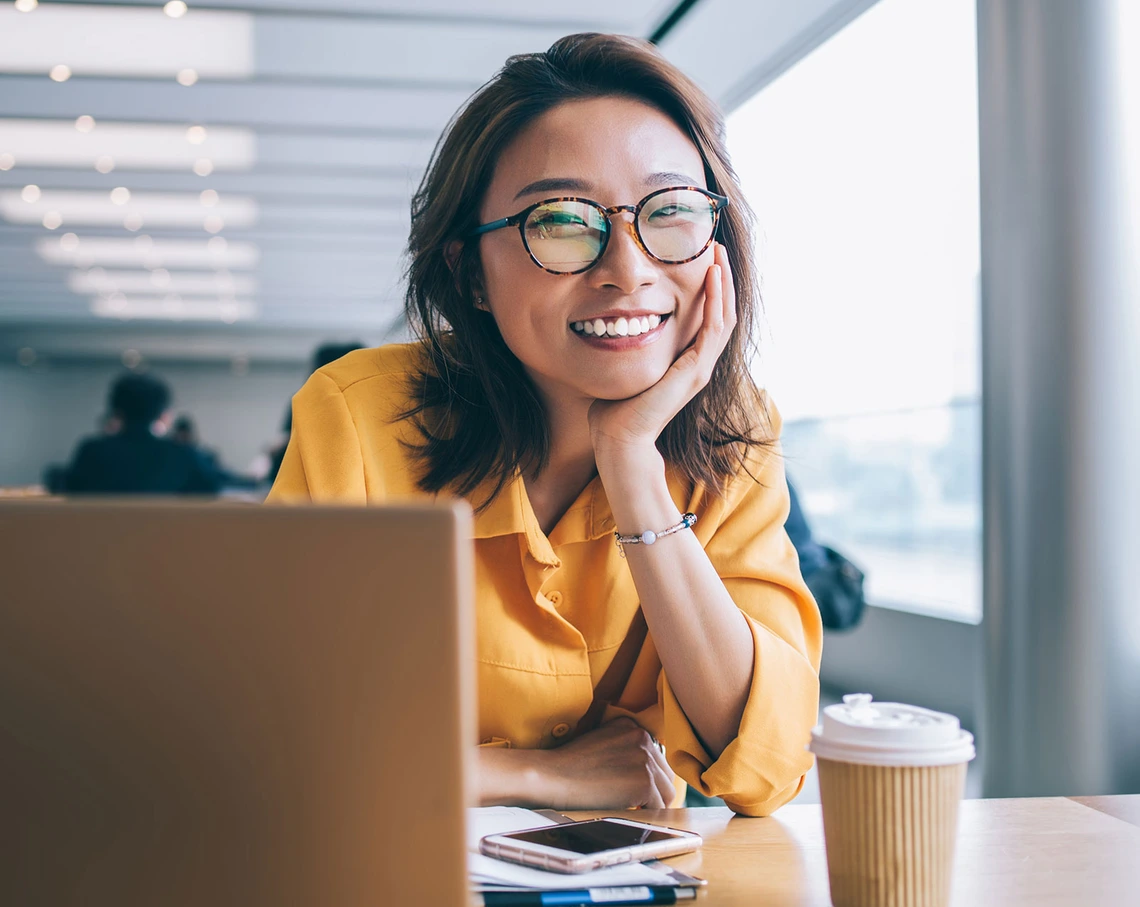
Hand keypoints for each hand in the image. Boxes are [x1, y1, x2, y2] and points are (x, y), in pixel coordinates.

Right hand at [538, 718, 673, 809]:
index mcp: (631, 726)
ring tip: (630, 807)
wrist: (552, 777)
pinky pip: (658, 806)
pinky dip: (645, 814)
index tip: (630, 786)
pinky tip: (626, 810)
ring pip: (666, 791)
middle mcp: (642, 737)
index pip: (656, 757)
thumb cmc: (570, 765)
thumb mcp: (602, 743)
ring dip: (652, 803)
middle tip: (632, 802)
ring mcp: (645, 759)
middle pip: (665, 773)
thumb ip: (625, 749)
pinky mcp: (644, 782)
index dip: (647, 776)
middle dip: (653, 790)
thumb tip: (646, 772)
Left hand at [587, 242, 736, 465]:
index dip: (708, 289)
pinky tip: (712, 275)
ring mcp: (700, 367)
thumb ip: (625, 346)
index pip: (706, 318)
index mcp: (685, 362)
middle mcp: (698, 364)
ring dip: (722, 282)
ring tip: (718, 252)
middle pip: (722, 312)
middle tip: (716, 246)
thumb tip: (609, 324)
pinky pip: (713, 327)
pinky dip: (715, 299)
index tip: (701, 259)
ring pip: (724, 315)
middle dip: (720, 278)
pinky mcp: (695, 370)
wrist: (619, 438)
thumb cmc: (613, 409)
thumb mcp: (624, 366)